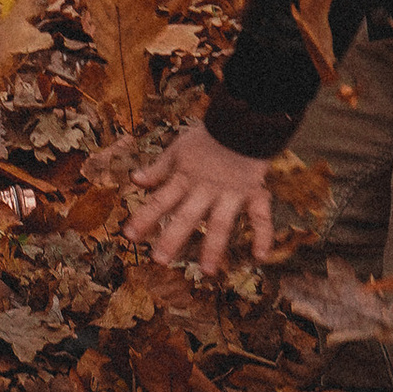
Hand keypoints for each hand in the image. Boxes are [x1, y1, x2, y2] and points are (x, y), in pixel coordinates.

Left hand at [126, 121, 275, 273]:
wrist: (243, 120)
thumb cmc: (207, 136)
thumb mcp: (178, 149)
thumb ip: (158, 168)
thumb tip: (135, 180)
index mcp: (185, 178)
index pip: (160, 200)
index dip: (144, 218)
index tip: (129, 236)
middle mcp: (206, 189)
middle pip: (187, 216)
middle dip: (173, 238)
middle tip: (160, 260)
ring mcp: (231, 192)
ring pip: (221, 222)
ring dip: (214, 246)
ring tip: (208, 271)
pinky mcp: (254, 192)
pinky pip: (260, 216)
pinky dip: (263, 235)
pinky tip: (260, 256)